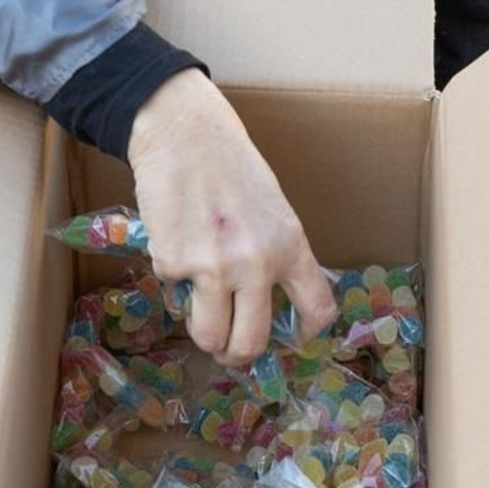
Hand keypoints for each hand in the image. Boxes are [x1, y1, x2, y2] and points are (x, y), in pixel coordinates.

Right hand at [128, 69, 336, 365]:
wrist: (183, 132)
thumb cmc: (231, 165)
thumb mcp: (272, 209)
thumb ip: (275, 254)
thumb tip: (268, 303)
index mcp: (290, 245)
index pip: (317, 310)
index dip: (303, 334)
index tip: (290, 337)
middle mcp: (255, 263)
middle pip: (250, 343)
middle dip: (237, 355)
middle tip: (229, 348)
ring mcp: (212, 267)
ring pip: (208, 337)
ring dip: (203, 333)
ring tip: (200, 312)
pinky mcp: (171, 263)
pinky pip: (174, 292)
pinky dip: (173, 279)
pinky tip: (176, 242)